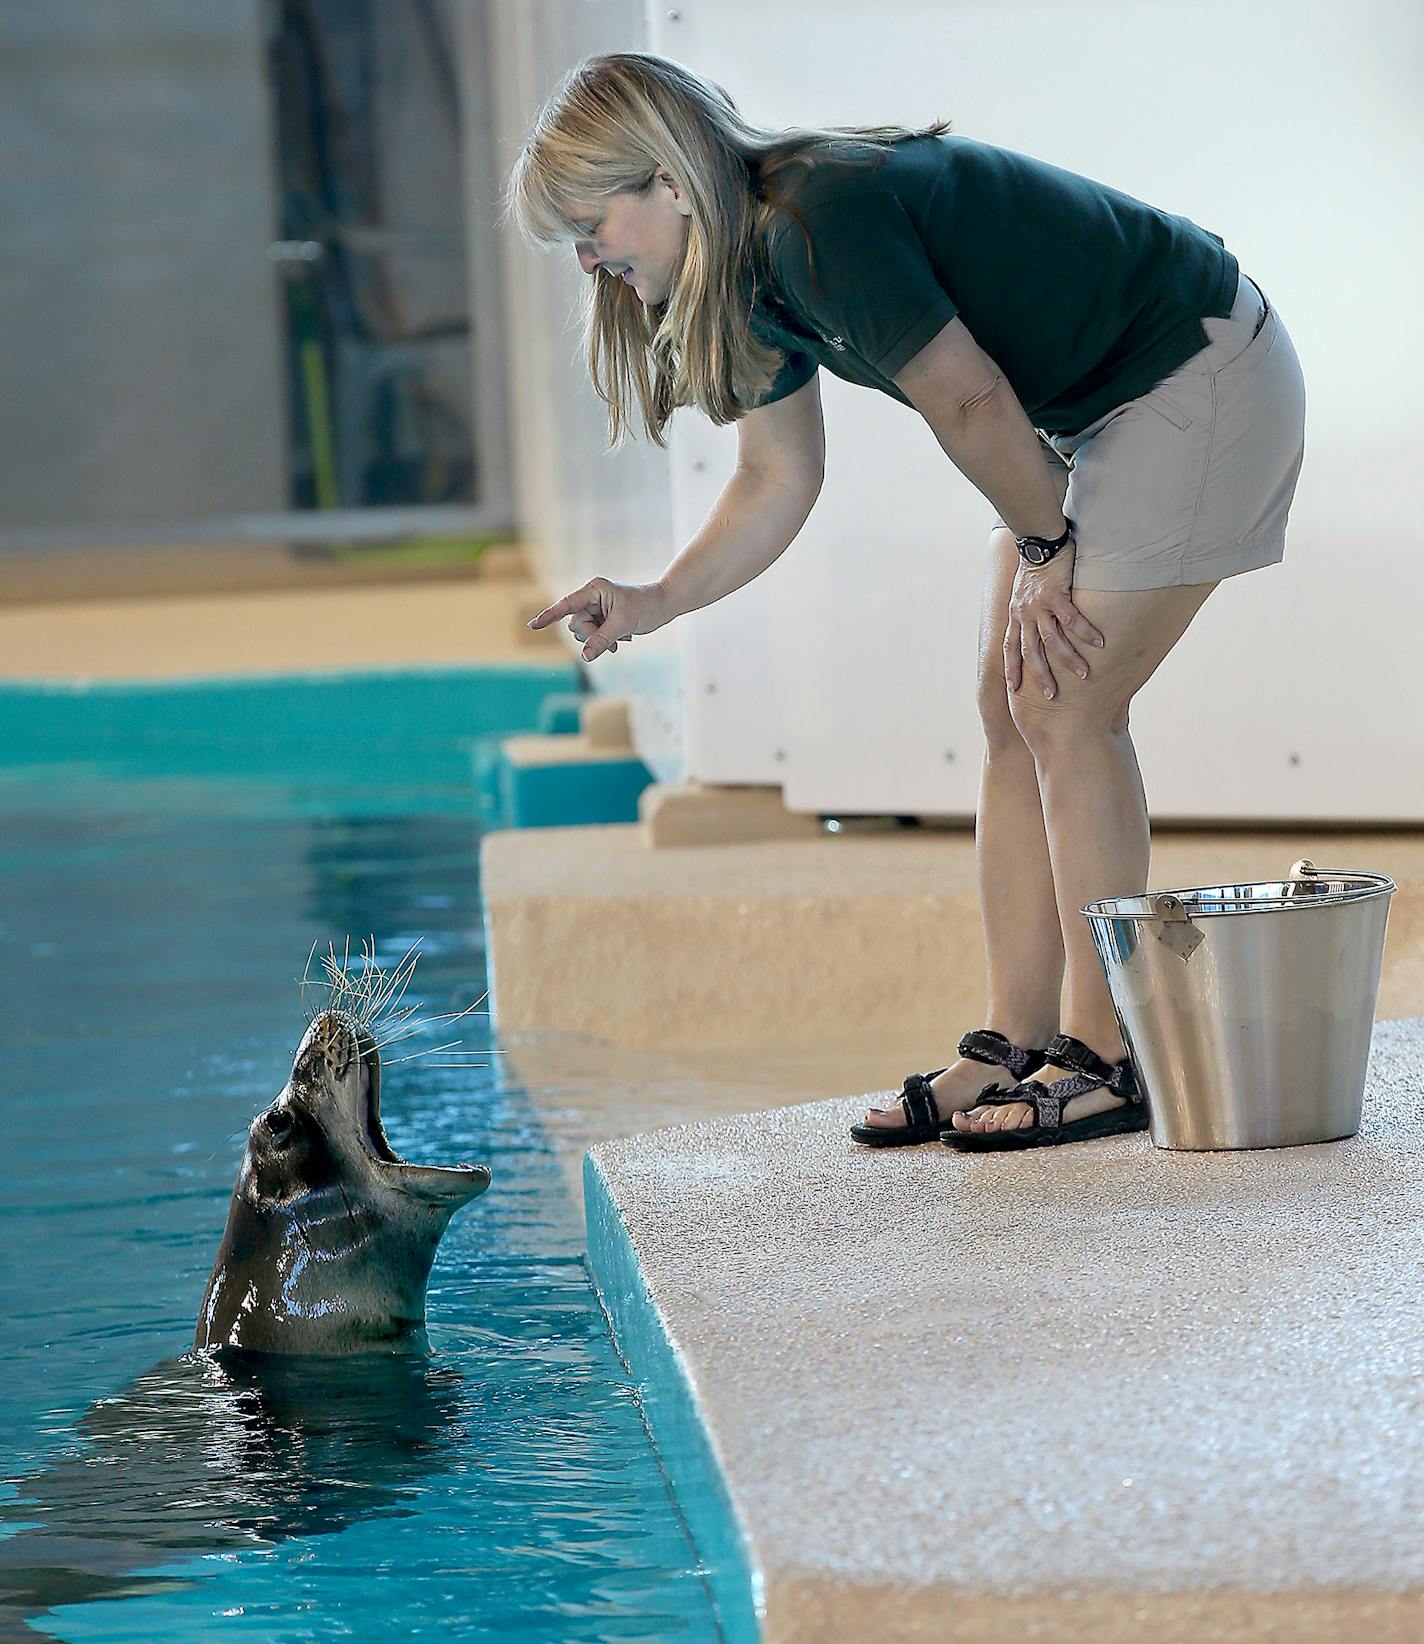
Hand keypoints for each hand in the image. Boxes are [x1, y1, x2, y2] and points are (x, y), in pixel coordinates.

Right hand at [526, 577, 672, 662]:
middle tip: (613, 639)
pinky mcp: (602, 618)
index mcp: (594, 589)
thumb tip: (585, 656)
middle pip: (576, 624)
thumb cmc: (646, 607)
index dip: (549, 616)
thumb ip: (602, 640)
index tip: (533, 626)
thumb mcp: (623, 625)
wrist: (664, 604)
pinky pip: (593, 635)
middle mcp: (592, 597)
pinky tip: (621, 639)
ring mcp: (596, 608)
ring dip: (599, 640)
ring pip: (583, 632)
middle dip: (591, 636)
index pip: (566, 605)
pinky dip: (604, 641)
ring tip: (620, 639)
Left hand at [1003, 537, 1105, 698]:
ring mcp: (1039, 605)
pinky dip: (1085, 632)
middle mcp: (1024, 613)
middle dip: (1041, 675)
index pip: (1010, 647)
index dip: (1011, 668)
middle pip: (1031, 652)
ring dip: (1068, 659)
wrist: (1038, 540)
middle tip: (1051, 695)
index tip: (1013, 688)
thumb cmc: (1035, 565)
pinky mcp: (1056, 594)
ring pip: (1052, 640)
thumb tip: (1035, 623)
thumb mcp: (1022, 592)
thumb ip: (1027, 610)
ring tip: (1083, 674)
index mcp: (1016, 614)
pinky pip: (1072, 619)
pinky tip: (1100, 643)